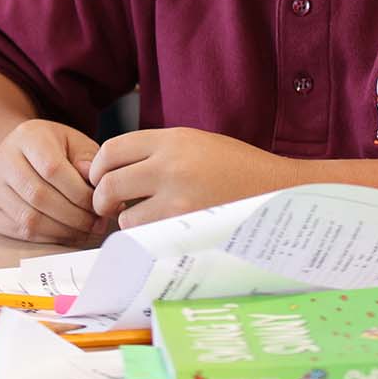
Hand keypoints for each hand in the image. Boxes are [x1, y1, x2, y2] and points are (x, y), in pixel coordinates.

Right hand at [0, 120, 105, 244]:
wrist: (20, 157)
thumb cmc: (55, 149)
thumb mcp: (74, 142)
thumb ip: (88, 158)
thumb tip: (96, 182)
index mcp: (28, 136)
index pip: (52, 168)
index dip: (78, 191)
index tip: (99, 202)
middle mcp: (4, 160)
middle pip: (39, 196)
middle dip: (74, 214)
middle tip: (97, 223)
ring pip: (29, 218)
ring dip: (63, 229)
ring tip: (86, 229)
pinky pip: (22, 232)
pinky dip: (50, 237)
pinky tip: (69, 233)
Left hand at [88, 128, 301, 227]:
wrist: (279, 191)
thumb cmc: (239, 168)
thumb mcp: (198, 144)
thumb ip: (159, 152)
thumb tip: (116, 169)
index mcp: (174, 139)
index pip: (113, 148)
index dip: (98, 166)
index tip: (101, 178)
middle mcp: (171, 165)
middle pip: (109, 183)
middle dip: (102, 198)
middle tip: (109, 206)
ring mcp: (178, 200)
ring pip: (125, 218)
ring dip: (129, 222)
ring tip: (148, 219)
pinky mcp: (187, 229)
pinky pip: (149, 239)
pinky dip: (149, 239)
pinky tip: (165, 232)